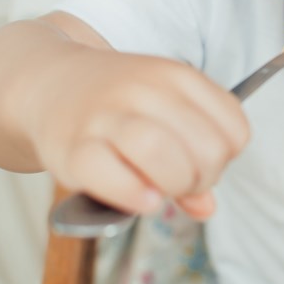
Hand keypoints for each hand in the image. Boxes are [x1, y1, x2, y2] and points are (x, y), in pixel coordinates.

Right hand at [26, 47, 248, 219]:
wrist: (49, 83)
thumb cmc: (118, 104)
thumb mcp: (165, 109)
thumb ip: (194, 153)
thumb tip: (206, 208)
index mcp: (176, 76)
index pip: (234, 128)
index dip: (226, 156)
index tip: (202, 159)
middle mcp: (145, 89)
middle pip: (207, 148)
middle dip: (202, 177)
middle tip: (180, 179)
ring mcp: (106, 116)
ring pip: (164, 156)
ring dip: (174, 186)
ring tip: (161, 189)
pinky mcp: (73, 149)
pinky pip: (117, 180)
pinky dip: (136, 197)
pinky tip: (140, 198)